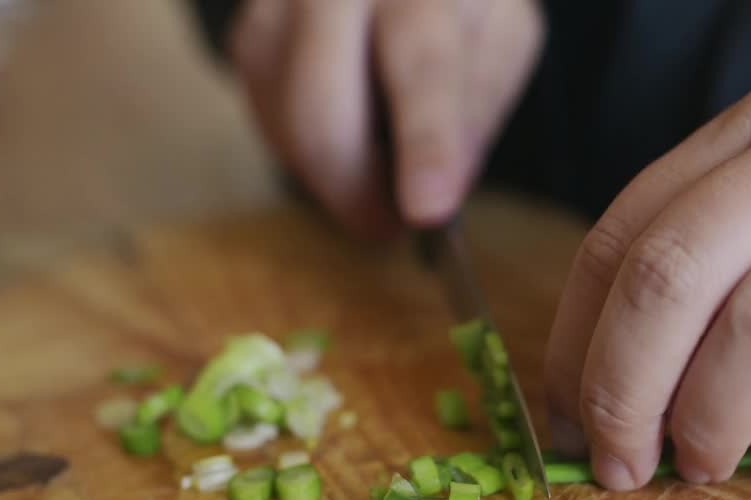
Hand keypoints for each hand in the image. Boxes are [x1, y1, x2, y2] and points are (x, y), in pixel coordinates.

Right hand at [230, 0, 542, 239]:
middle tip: (390, 226)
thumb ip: (481, 103)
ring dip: (335, 176)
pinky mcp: (249, 39)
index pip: (422, 65)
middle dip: (355, 190)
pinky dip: (312, 153)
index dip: (427, 145)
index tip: (430, 211)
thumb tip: (447, 187)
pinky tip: (348, 129)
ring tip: (377, 161)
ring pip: (289, 127)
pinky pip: (272, 126)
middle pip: (320, 107)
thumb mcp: (502, 37)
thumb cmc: (453, 4)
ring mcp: (278, 8)